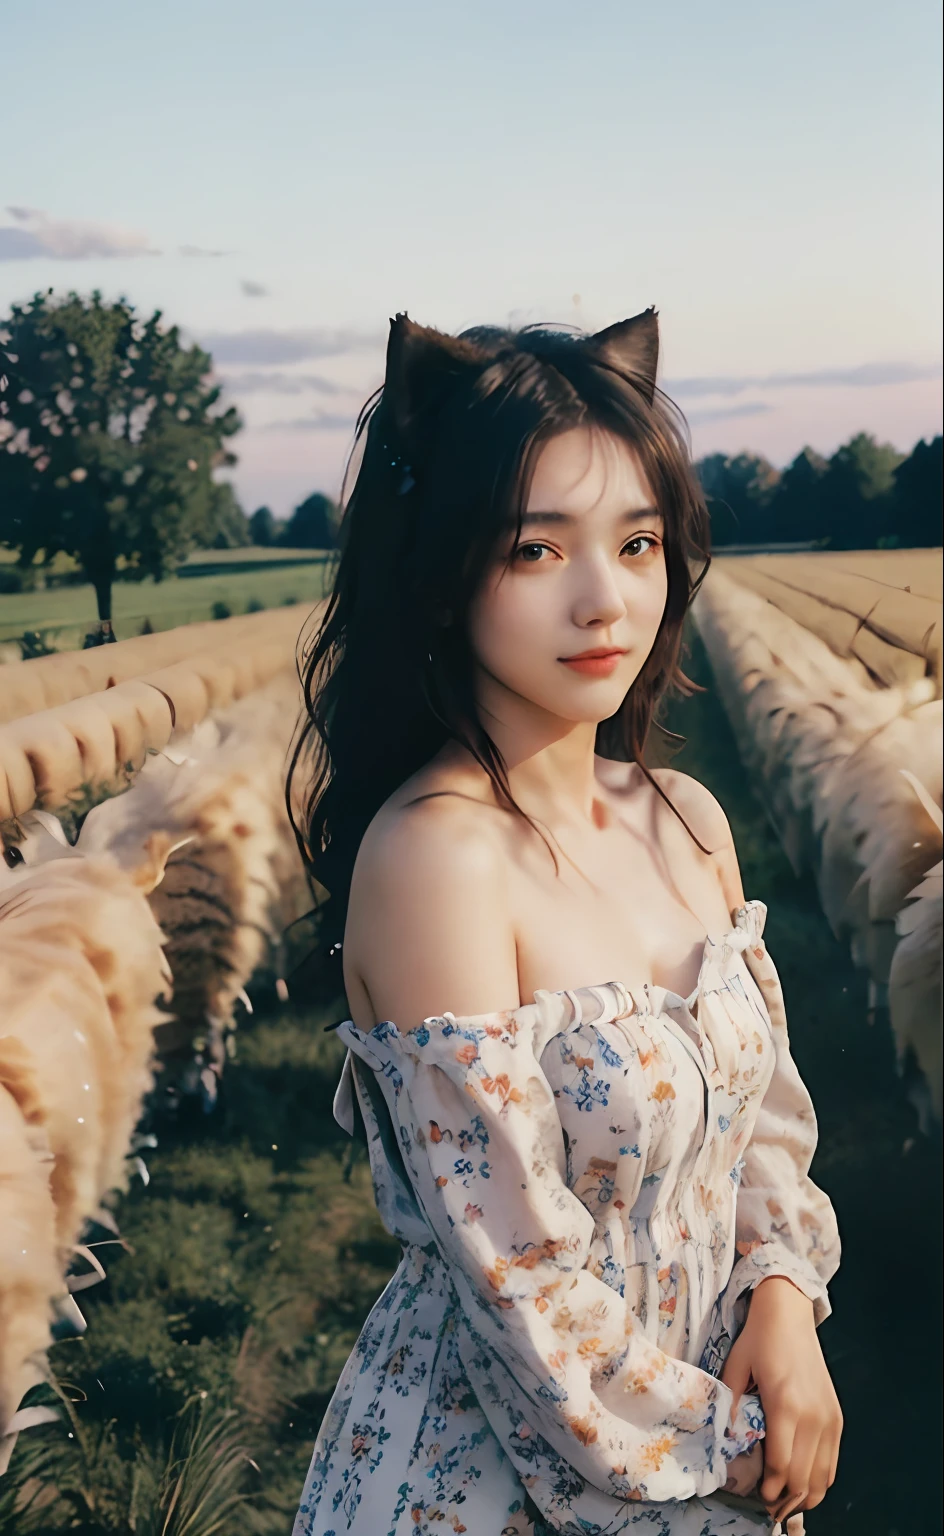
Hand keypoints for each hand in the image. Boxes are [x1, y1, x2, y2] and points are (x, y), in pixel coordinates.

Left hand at [721, 1276, 841, 1524]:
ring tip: (786, 1502)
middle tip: (769, 1507)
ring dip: (806, 1495)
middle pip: (805, 1478)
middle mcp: (813, 1416)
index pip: (783, 1465)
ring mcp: (829, 1417)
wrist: (790, 1313)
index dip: (771, 1489)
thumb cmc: (759, 1339)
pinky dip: (820, 1479)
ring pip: (824, 1476)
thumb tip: (725, 1441)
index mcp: (785, 1404)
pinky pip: (832, 1460)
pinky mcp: (836, 1416)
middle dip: (786, 1500)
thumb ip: (730, 1405)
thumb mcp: (735, 1368)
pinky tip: (804, 1484)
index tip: (758, 1497)